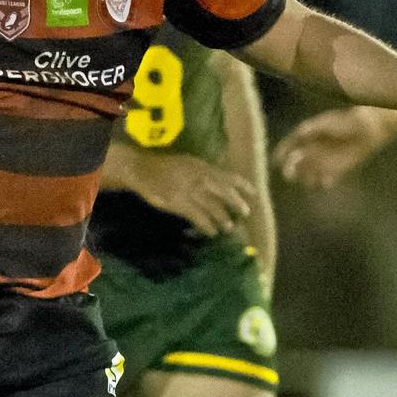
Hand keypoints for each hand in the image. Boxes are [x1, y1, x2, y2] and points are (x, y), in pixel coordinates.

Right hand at [125, 153, 255, 235]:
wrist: (142, 170)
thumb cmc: (166, 167)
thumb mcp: (189, 164)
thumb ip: (205, 172)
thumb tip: (222, 183)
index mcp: (203, 168)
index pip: (228, 176)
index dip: (243, 185)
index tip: (254, 194)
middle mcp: (200, 178)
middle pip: (225, 193)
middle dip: (237, 204)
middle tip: (245, 213)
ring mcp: (190, 191)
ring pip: (213, 208)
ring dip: (223, 219)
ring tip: (228, 227)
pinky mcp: (179, 204)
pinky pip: (198, 217)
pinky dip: (206, 226)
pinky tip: (211, 232)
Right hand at [275, 108, 396, 189]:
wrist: (366, 128)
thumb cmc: (344, 122)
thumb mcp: (324, 123)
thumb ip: (310, 130)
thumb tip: (298, 135)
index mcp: (306, 137)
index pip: (289, 148)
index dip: (281, 154)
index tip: (276, 162)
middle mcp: (313, 151)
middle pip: (296, 165)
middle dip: (291, 170)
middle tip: (290, 175)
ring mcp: (324, 161)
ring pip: (309, 175)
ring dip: (307, 179)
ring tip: (310, 180)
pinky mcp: (337, 170)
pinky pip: (326, 181)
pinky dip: (324, 183)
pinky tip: (327, 182)